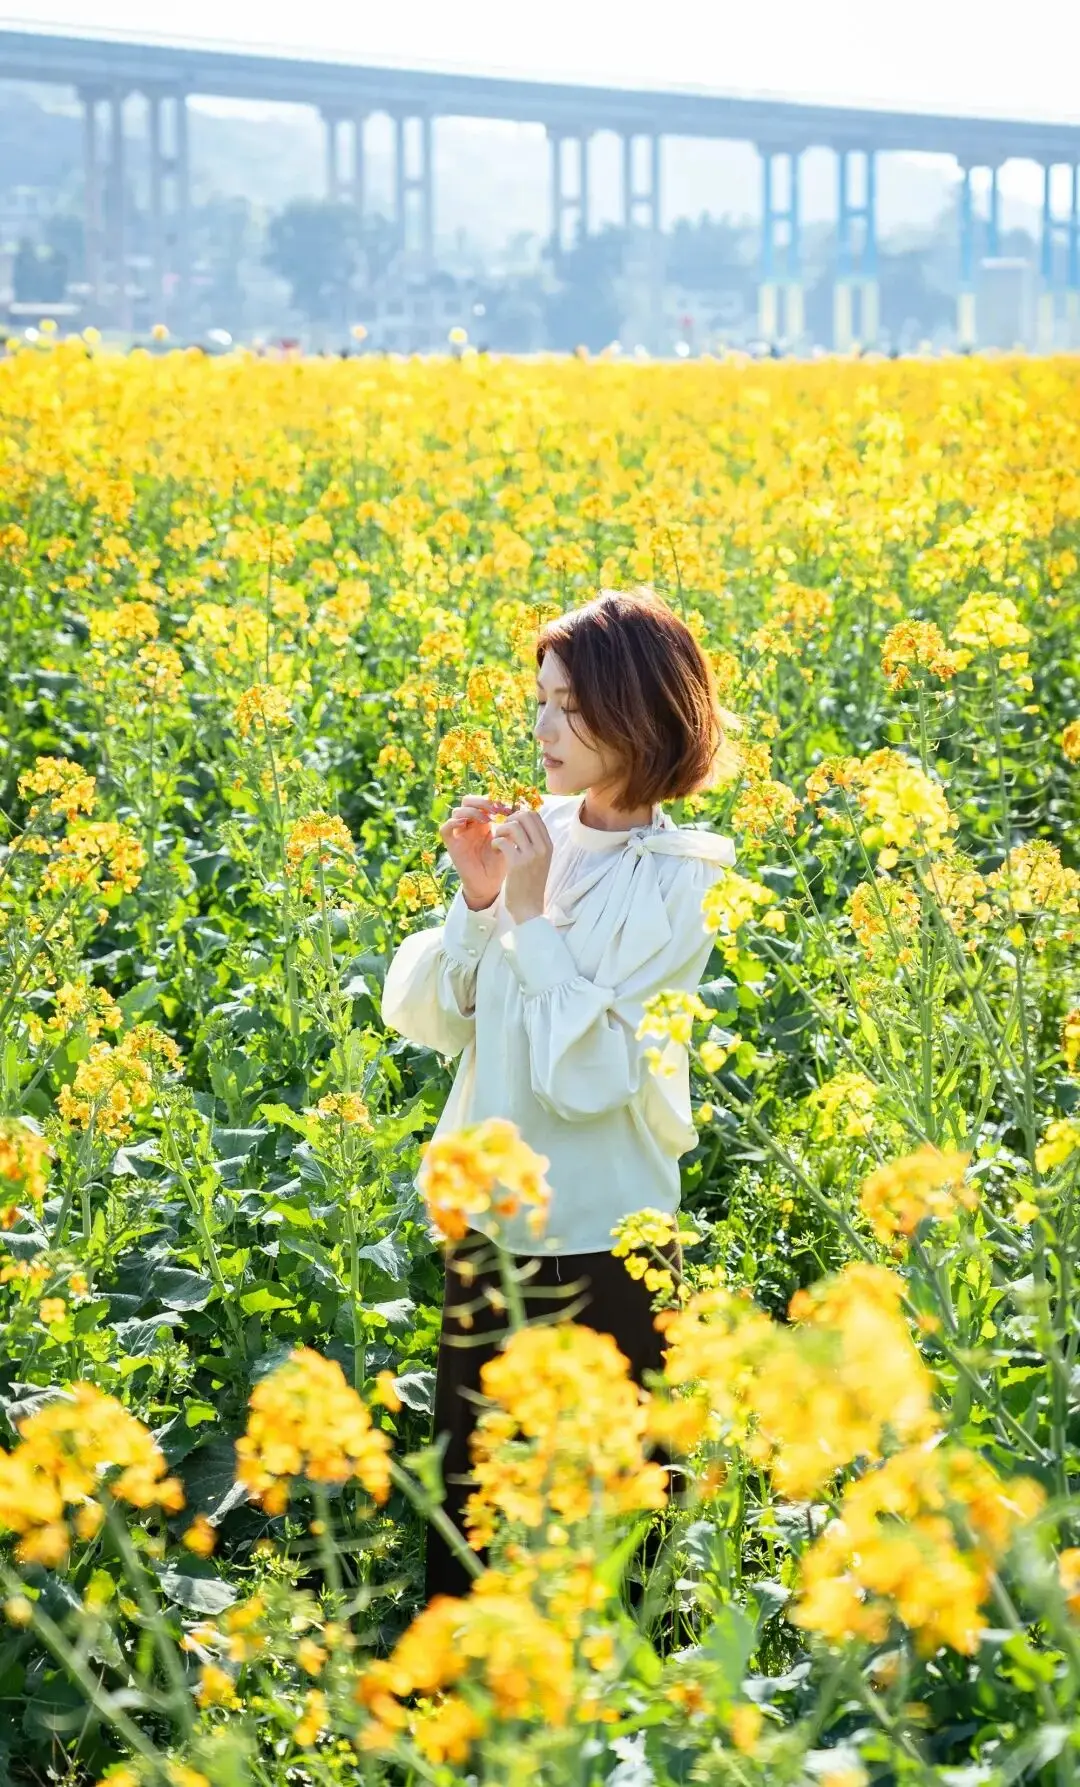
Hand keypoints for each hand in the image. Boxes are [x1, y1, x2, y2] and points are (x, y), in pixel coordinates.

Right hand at [439, 795, 514, 908]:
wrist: (490, 885)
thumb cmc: (500, 863)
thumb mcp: (508, 842)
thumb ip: (511, 826)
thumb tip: (521, 808)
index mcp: (484, 822)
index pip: (484, 801)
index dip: (495, 801)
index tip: (508, 807)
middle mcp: (470, 825)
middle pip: (469, 801)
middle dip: (482, 802)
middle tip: (496, 809)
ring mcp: (460, 834)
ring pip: (458, 811)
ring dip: (472, 811)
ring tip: (486, 819)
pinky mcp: (452, 845)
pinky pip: (445, 828)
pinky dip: (453, 823)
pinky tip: (467, 824)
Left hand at [490, 807, 552, 923]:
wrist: (529, 907)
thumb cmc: (530, 884)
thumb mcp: (539, 860)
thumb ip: (534, 842)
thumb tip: (521, 821)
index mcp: (548, 845)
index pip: (535, 815)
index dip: (518, 816)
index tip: (510, 827)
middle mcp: (542, 847)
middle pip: (525, 816)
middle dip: (509, 820)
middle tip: (503, 833)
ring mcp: (531, 855)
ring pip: (513, 825)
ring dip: (500, 831)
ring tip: (498, 843)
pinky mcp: (517, 864)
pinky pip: (502, 841)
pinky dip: (495, 843)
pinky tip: (496, 851)